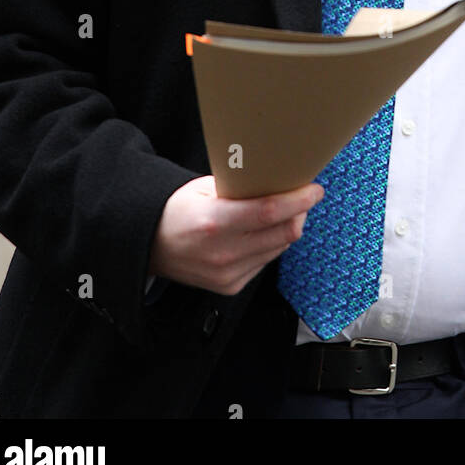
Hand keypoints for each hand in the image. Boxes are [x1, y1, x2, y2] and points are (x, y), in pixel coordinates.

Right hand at [148, 176, 324, 295]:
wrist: (150, 245)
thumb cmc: (178, 210)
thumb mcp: (205, 187)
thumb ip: (241, 186)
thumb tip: (278, 177)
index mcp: (215, 221)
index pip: (269, 211)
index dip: (298, 200)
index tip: (314, 190)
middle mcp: (223, 252)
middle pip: (282, 233)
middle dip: (300, 212)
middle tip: (303, 197)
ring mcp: (227, 274)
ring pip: (279, 248)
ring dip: (288, 229)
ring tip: (284, 211)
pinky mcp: (230, 287)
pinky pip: (265, 262)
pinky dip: (271, 245)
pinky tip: (262, 232)